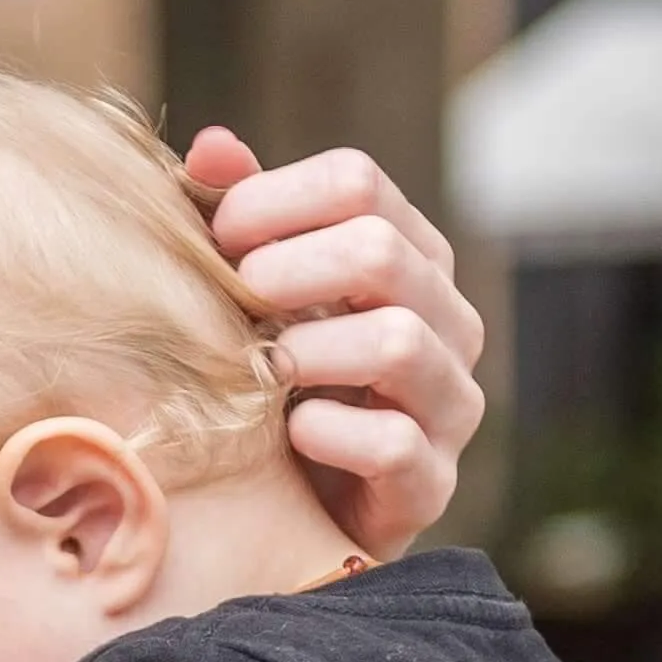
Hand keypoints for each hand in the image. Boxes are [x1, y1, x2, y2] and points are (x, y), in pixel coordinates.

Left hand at [185, 128, 485, 558]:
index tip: (216, 238)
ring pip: (400, 343)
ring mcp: (450, 403)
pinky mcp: (432, 482)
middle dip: (286, 272)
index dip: (273, 200)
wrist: (297, 515)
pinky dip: (328, 434)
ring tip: (262, 371)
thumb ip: (238, 221)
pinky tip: (291, 435)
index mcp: (408, 255)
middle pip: (380, 252)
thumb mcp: (253, 298)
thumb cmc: (274, 385)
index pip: (357, 182)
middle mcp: (447, 320)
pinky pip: (393, 444)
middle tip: (234, 304)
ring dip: (308, 351)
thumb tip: (211, 146)